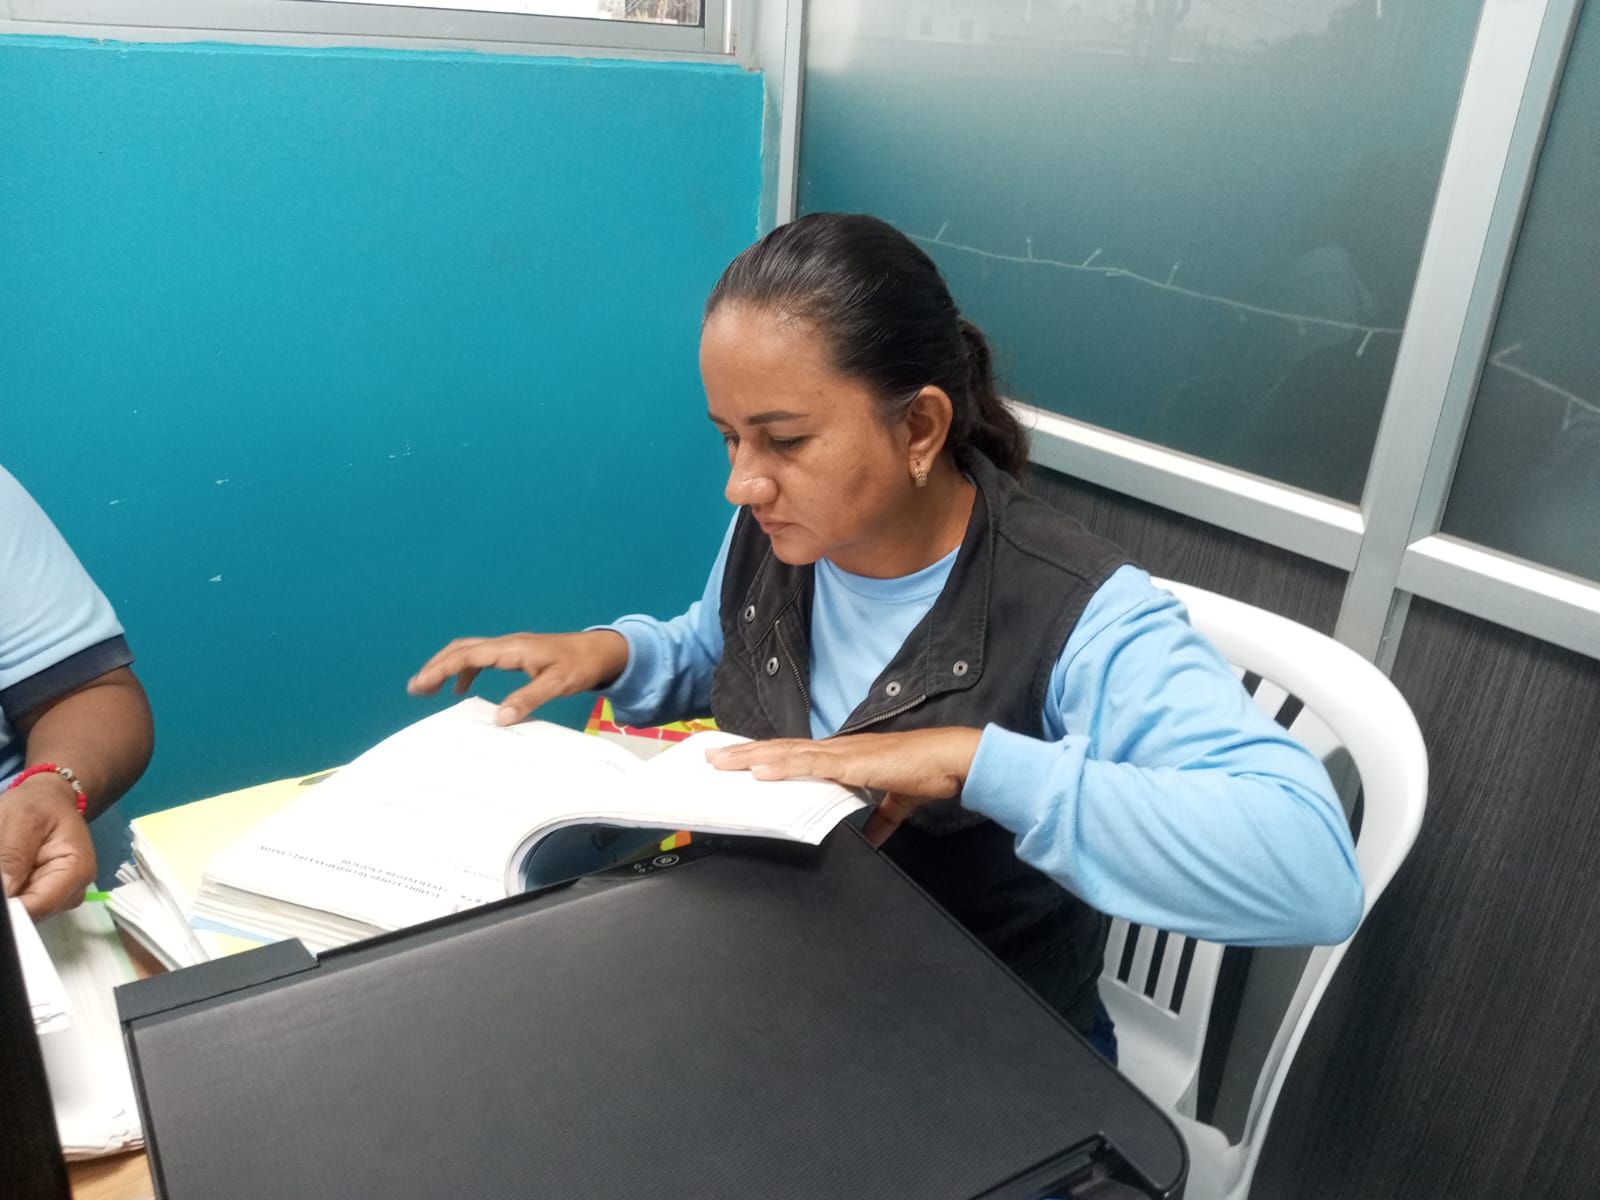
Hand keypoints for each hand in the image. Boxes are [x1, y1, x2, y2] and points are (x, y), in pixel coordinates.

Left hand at [0, 774, 95, 918]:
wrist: (48, 801)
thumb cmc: (39, 805)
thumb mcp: (22, 819)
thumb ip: (13, 855)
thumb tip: (5, 892)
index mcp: (77, 871)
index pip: (38, 906)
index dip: (9, 907)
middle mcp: (71, 892)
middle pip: (30, 913)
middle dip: (7, 900)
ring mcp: (57, 898)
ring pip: (21, 912)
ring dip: (7, 896)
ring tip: (3, 867)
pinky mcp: (42, 898)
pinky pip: (19, 904)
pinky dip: (8, 894)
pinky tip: (5, 876)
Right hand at [407, 630, 629, 725]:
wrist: (601, 651)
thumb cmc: (581, 664)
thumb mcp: (557, 684)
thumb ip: (528, 699)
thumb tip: (499, 717)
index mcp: (513, 648)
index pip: (467, 654)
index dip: (440, 669)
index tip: (420, 684)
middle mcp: (508, 643)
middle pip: (461, 649)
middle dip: (436, 666)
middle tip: (415, 689)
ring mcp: (511, 647)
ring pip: (469, 651)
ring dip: (447, 667)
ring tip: (429, 689)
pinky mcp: (517, 653)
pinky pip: (482, 657)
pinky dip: (466, 670)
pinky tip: (463, 689)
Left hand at [705, 727, 983, 846]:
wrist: (950, 760)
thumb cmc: (925, 772)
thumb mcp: (895, 803)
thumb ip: (880, 819)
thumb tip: (873, 839)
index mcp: (844, 757)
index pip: (796, 754)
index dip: (767, 755)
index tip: (739, 760)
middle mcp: (838, 750)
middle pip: (781, 749)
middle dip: (745, 754)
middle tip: (712, 758)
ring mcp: (842, 753)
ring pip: (787, 753)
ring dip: (752, 757)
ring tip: (722, 762)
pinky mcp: (852, 762)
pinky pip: (810, 763)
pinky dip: (783, 765)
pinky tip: (760, 770)